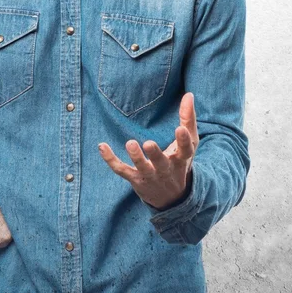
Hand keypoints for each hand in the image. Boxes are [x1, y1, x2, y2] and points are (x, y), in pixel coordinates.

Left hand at [99, 92, 198, 209]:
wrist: (171, 198)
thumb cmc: (179, 162)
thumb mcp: (189, 144)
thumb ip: (188, 119)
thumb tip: (189, 94)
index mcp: (181, 159)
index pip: (185, 151)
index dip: (183, 141)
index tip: (180, 129)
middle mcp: (165, 169)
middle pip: (161, 162)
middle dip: (155, 154)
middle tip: (148, 143)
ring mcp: (149, 175)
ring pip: (141, 168)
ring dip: (136, 157)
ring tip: (130, 143)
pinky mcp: (135, 179)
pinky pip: (122, 170)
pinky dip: (111, 160)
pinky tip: (102, 146)